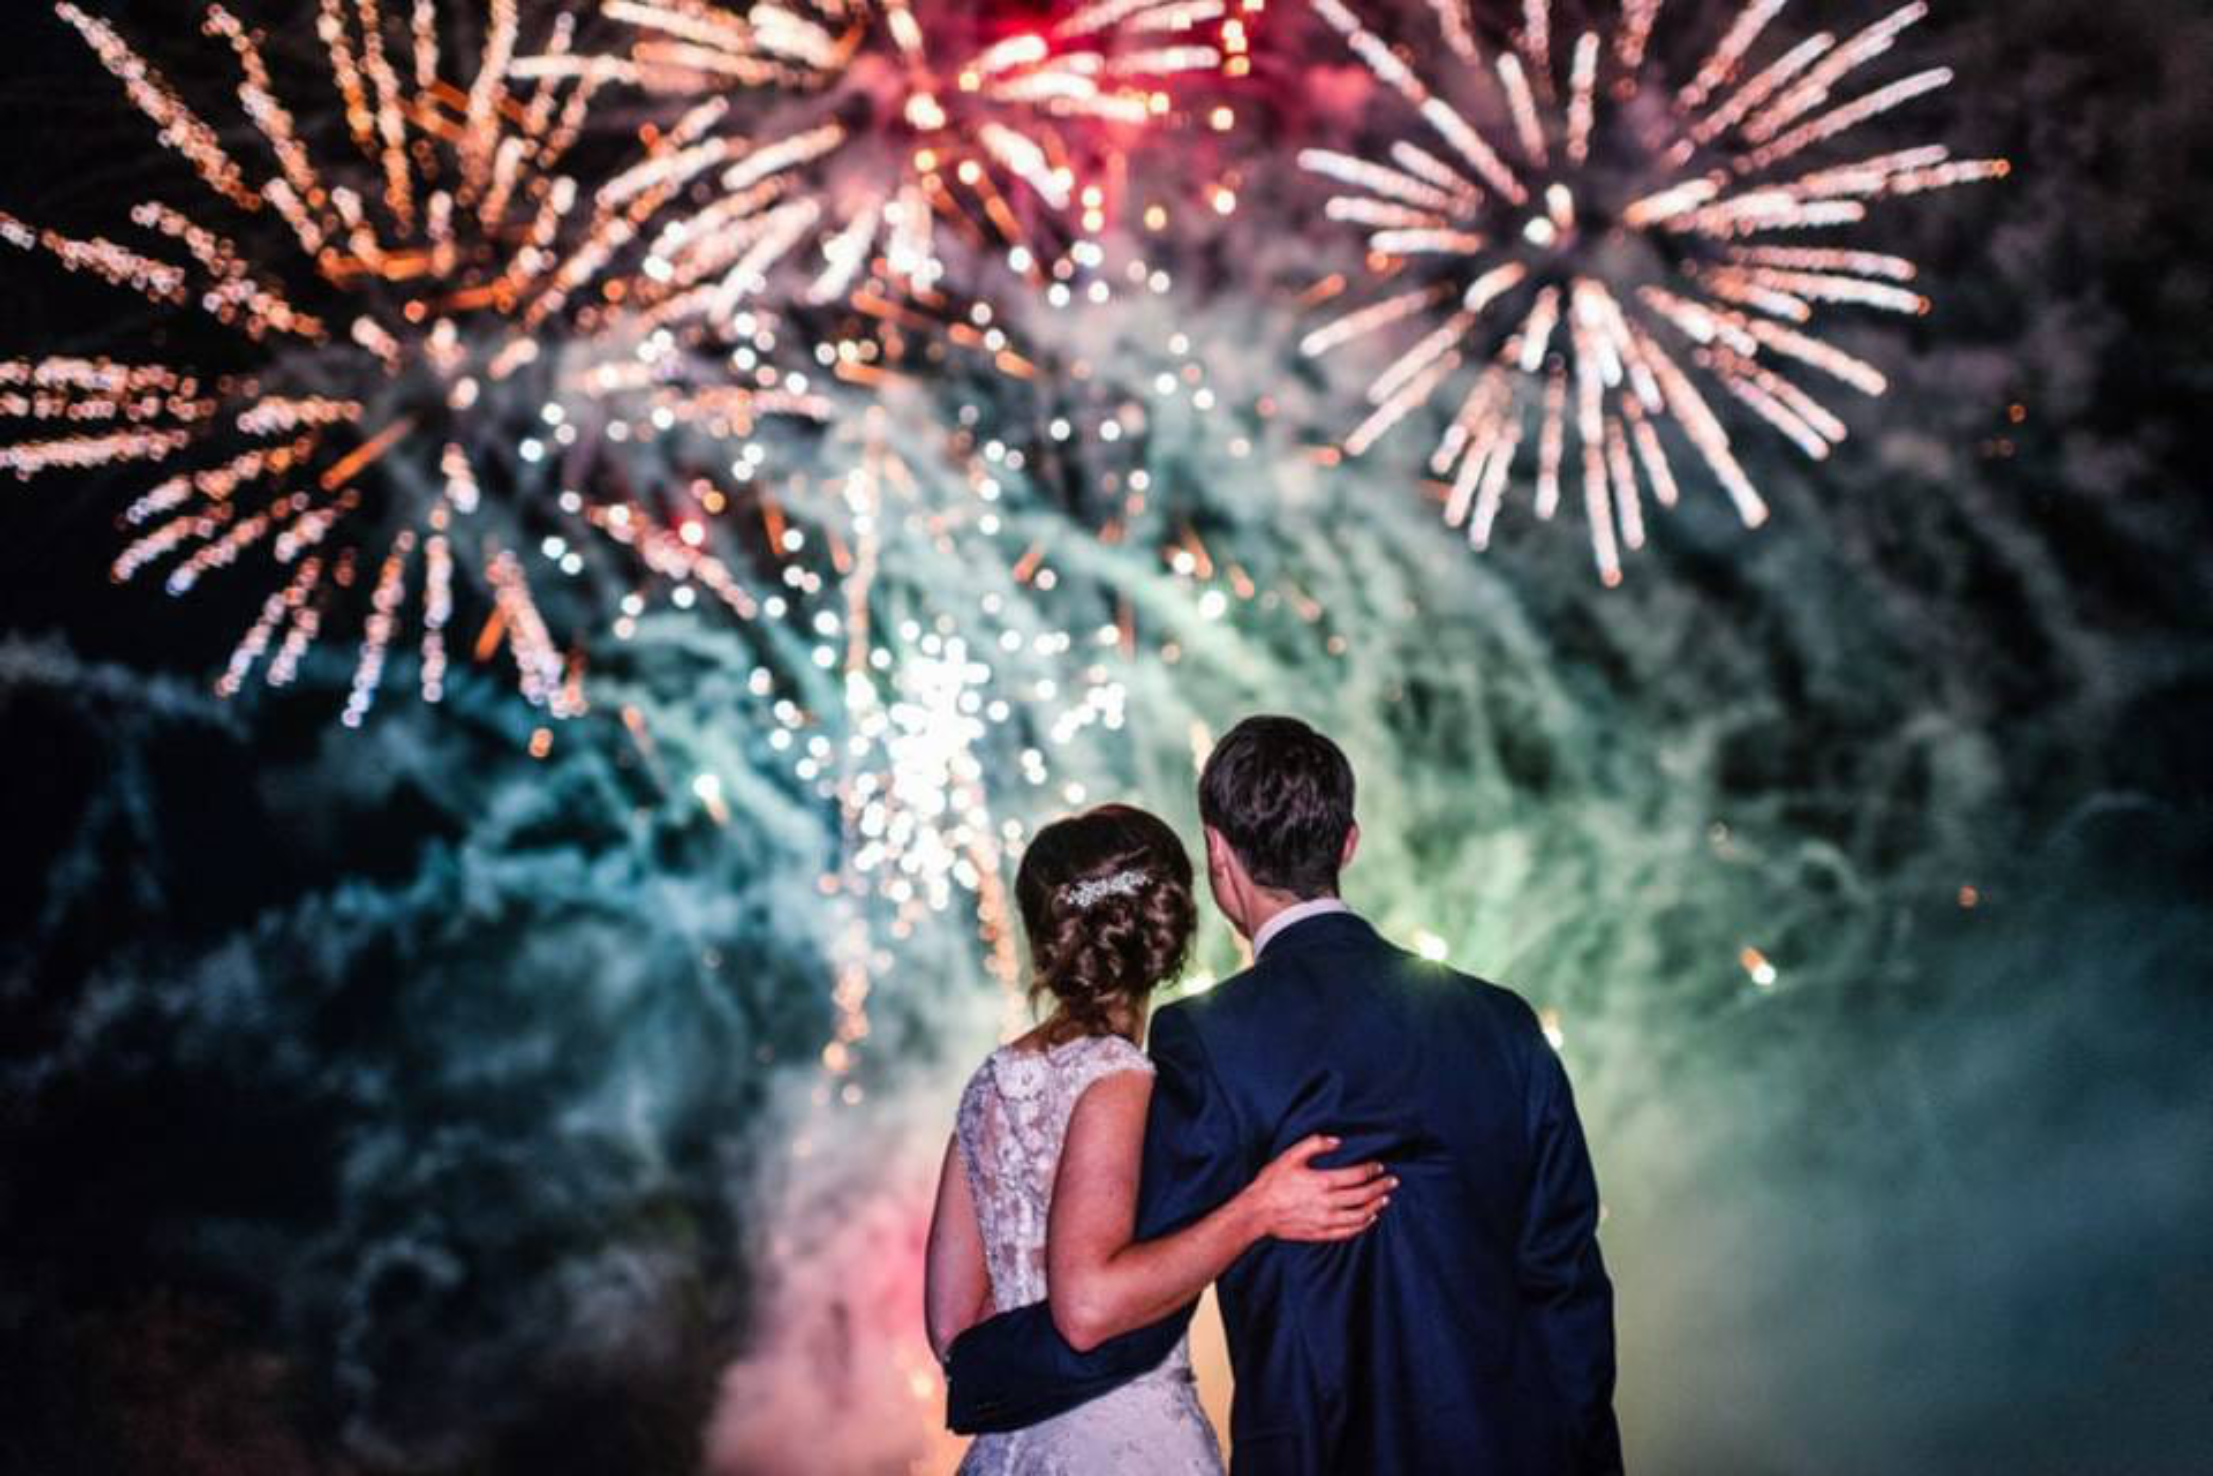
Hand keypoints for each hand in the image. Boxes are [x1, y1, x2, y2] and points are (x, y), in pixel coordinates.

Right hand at [1243, 1134, 1393, 1241]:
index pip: (1357, 1175)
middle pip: (1363, 1195)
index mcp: (1322, 1182)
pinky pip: (1349, 1232)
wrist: (1257, 1213)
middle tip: (1392, 1182)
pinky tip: (1369, 1219)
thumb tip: (1337, 1141)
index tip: (1379, 1166)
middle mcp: (1328, 1203)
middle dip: (1381, 1187)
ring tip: (1384, 1199)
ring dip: (1375, 1207)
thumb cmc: (1272, 1182)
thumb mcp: (1290, 1156)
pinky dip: (1362, 1225)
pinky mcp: (1321, 1233)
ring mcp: (1326, 1221)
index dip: (1371, 1170)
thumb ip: (1314, 1144)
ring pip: (1360, 1216)